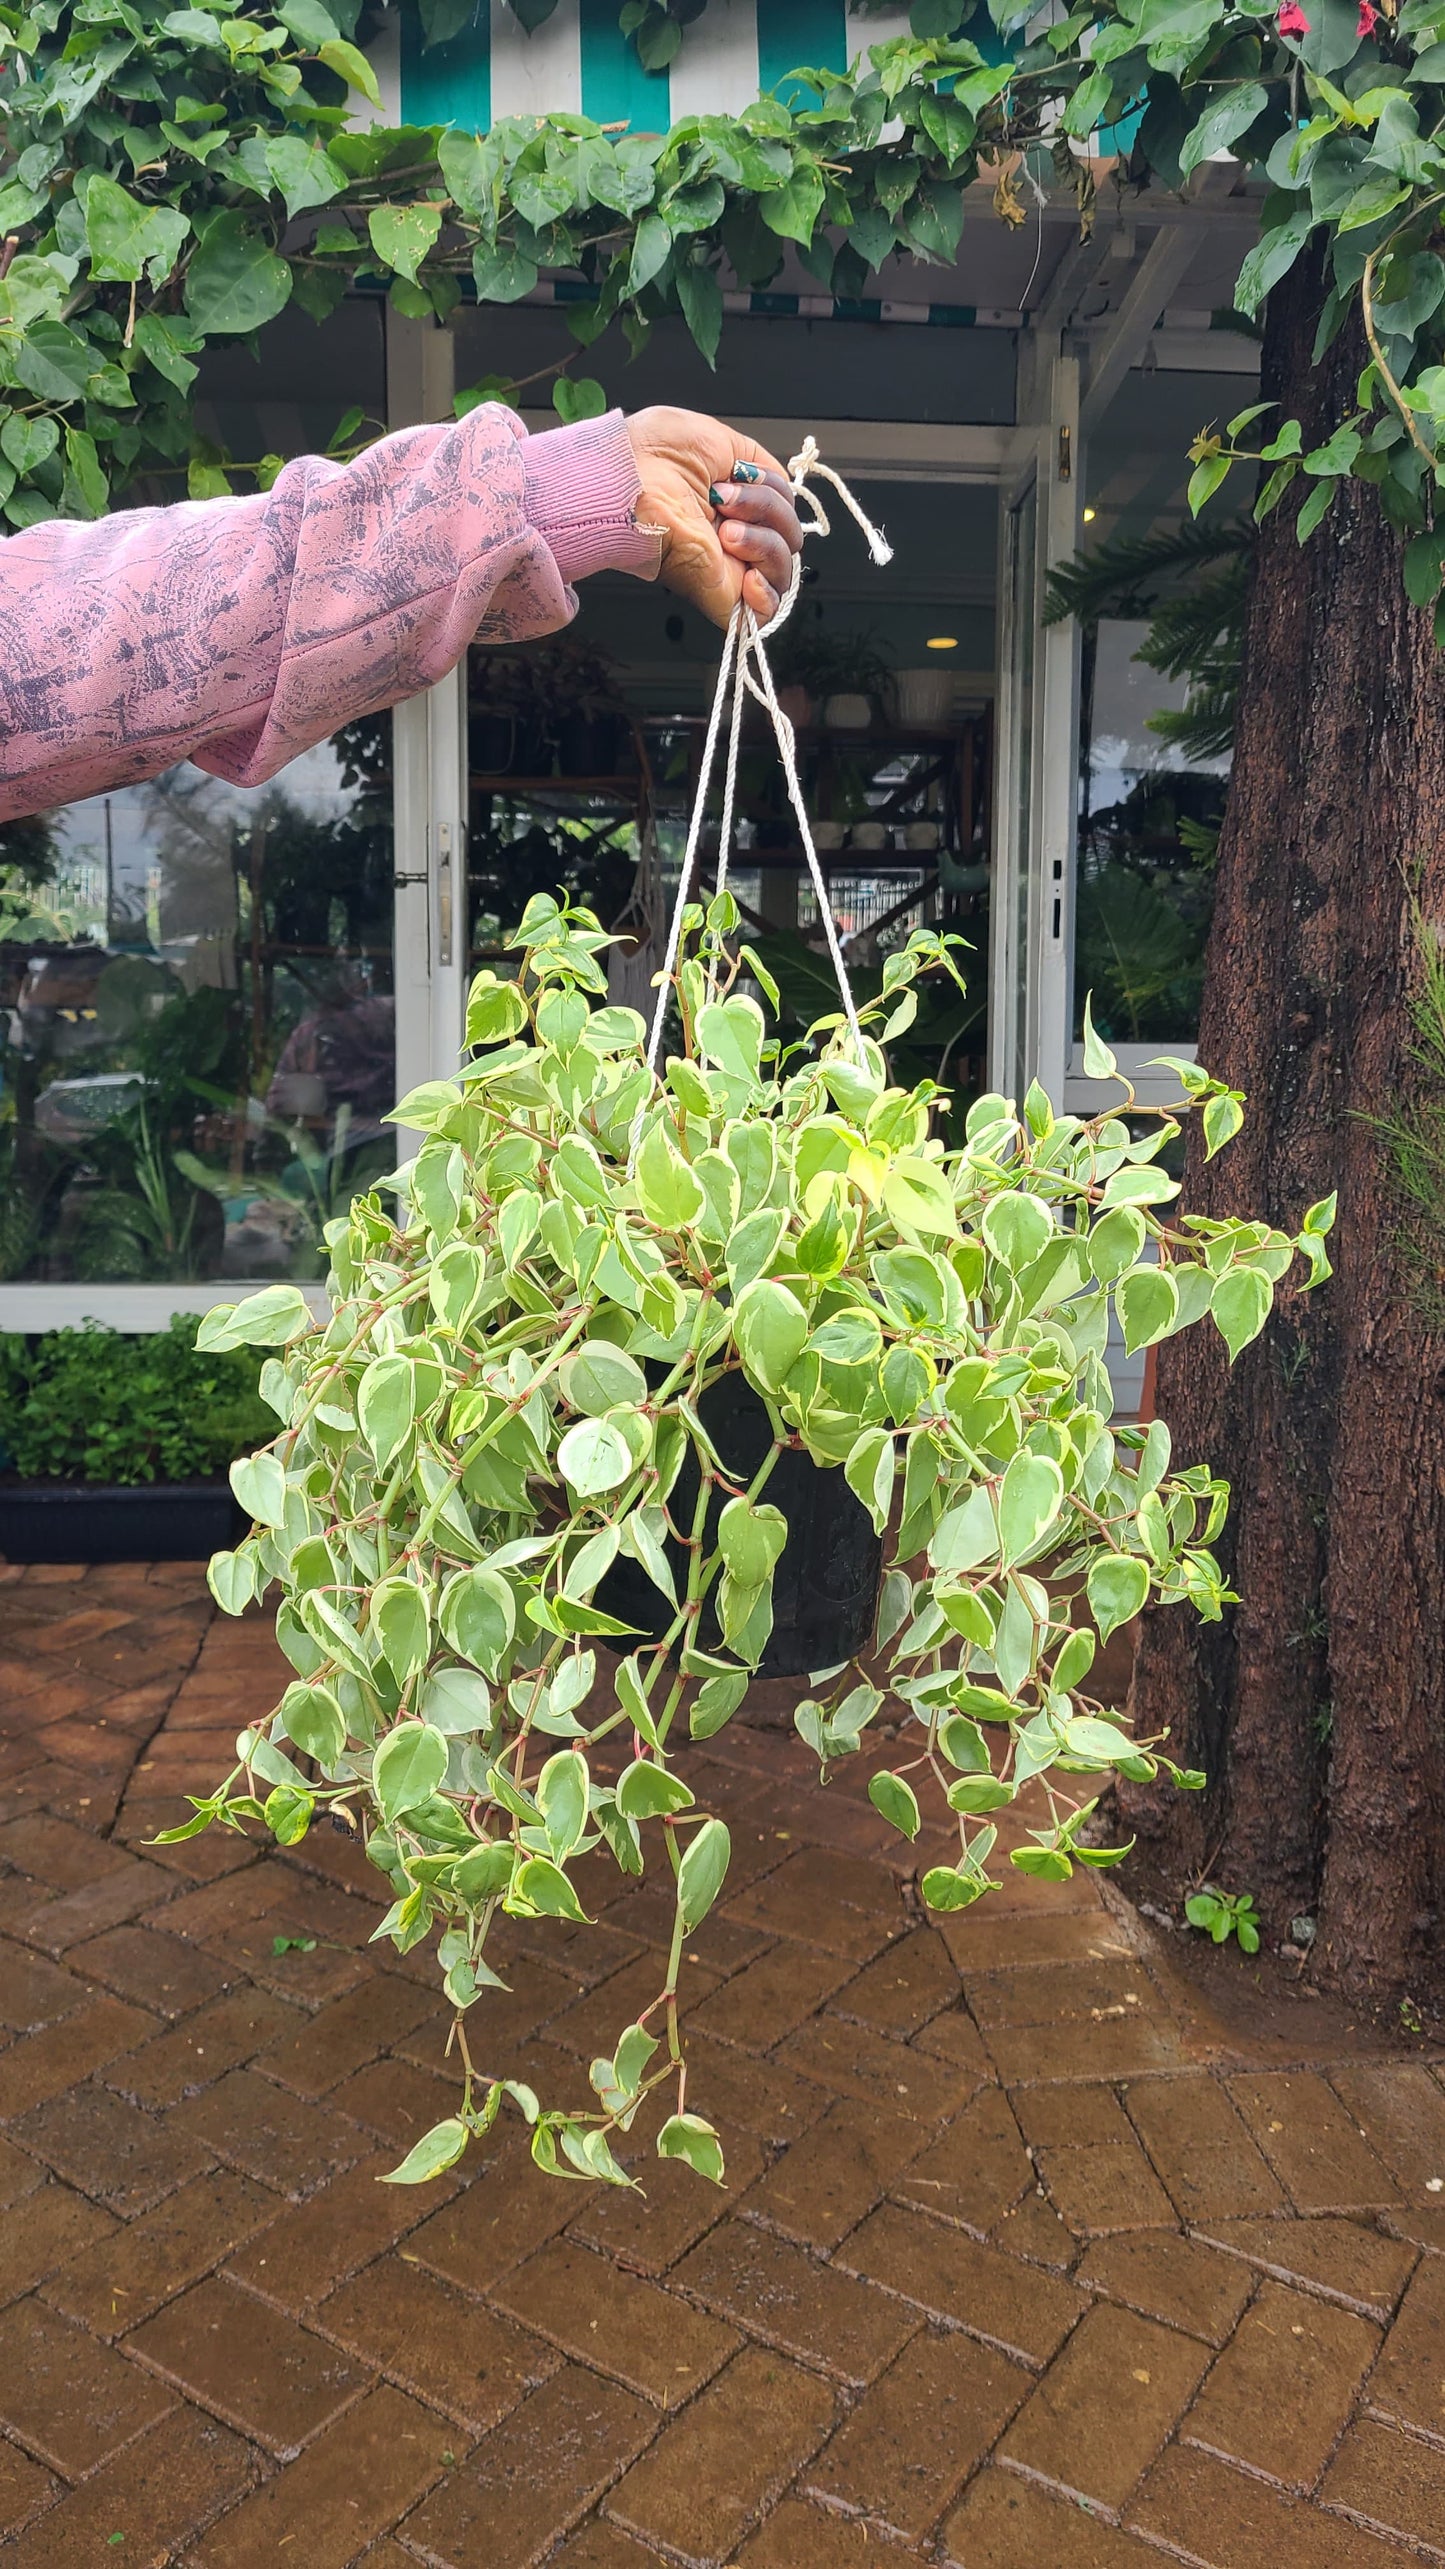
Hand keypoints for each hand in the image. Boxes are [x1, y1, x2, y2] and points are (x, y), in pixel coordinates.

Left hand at [624, 405, 802, 626]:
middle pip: (790, 537)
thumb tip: (781, 482)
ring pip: (784, 568)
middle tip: (723, 501)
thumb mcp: (718, 440)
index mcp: (735, 503)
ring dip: (766, 543)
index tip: (739, 477)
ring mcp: (728, 567)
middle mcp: (734, 536)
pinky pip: (767, 612)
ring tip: (725, 532)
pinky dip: (769, 593)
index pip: (785, 509)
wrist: (628, 479)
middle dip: (770, 511)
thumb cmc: (653, 453)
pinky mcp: (719, 595)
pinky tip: (750, 576)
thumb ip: (756, 462)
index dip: (777, 493)